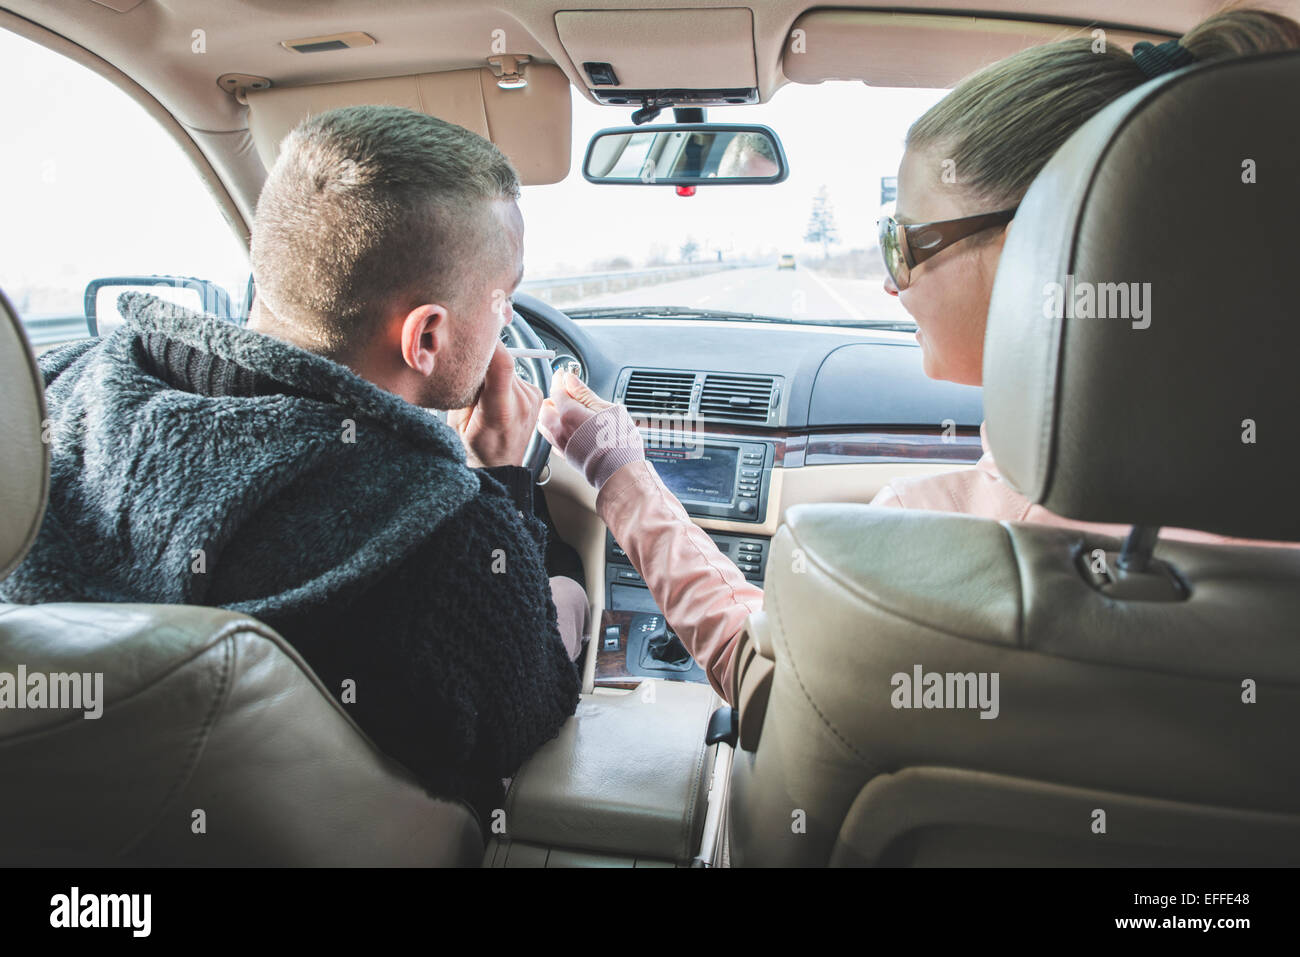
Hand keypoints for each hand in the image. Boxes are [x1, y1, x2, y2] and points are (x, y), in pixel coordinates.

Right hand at [448, 340, 542, 466]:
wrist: (500, 465)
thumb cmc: (476, 447)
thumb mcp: (457, 419)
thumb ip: (465, 388)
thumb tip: (470, 359)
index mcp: (500, 411)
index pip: (502, 363)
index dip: (489, 343)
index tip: (475, 332)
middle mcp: (522, 402)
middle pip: (502, 361)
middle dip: (483, 360)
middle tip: (470, 374)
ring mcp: (532, 398)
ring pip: (507, 366)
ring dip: (493, 371)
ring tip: (484, 393)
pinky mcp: (536, 394)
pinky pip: (514, 374)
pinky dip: (502, 379)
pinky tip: (496, 396)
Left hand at [537, 370, 613, 455]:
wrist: (619, 470)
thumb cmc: (617, 441)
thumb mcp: (606, 409)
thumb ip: (584, 393)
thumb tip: (571, 379)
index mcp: (568, 413)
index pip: (557, 390)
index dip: (559, 379)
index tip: (563, 374)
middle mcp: (559, 428)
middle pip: (545, 407)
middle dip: (553, 398)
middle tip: (566, 394)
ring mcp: (560, 443)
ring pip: (544, 424)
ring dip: (551, 414)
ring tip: (564, 411)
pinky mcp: (564, 455)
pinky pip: (551, 438)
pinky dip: (555, 430)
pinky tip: (567, 429)